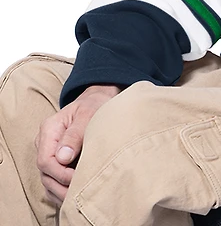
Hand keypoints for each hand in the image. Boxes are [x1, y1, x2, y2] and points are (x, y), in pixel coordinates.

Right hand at [34, 83, 121, 205]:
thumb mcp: (88, 113)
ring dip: (61, 191)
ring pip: (48, 179)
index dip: (60, 173)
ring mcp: (49, 151)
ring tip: (77, 198)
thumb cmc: (94, 105)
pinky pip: (53, 179)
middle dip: (61, 186)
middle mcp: (45, 142)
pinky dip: (62, 189)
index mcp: (49, 129)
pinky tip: (74, 194)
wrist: (98, 100)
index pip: (45, 160)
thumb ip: (75, 134)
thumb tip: (62, 158)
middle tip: (79, 193)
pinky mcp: (55, 159)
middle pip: (45, 173)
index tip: (78, 177)